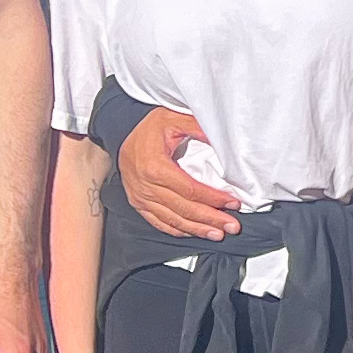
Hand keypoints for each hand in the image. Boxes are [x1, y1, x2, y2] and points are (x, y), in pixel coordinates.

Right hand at [116, 104, 238, 240]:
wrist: (120, 132)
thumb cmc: (149, 127)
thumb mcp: (173, 118)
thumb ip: (197, 127)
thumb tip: (220, 139)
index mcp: (155, 167)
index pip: (190, 190)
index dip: (213, 199)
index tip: (233, 203)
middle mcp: (145, 186)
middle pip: (184, 209)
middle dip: (210, 220)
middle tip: (232, 226)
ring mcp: (140, 197)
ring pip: (172, 220)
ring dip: (197, 229)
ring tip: (217, 234)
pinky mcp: (138, 202)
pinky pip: (158, 222)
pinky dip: (177, 229)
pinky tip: (193, 232)